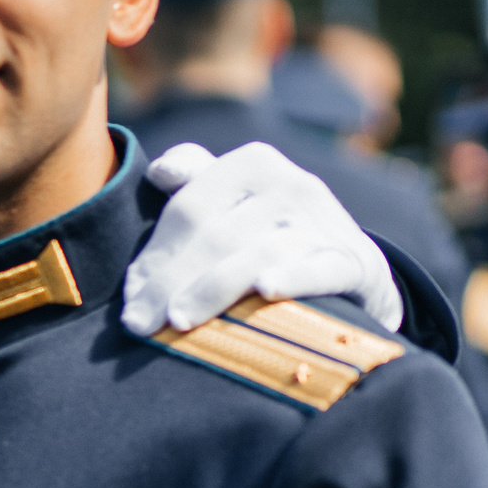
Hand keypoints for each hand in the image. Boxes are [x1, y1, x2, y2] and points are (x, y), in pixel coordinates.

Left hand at [121, 141, 402, 335]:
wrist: (357, 268)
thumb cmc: (274, 234)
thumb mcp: (236, 198)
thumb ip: (195, 181)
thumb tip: (160, 173)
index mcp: (252, 164)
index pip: (187, 209)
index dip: (154, 256)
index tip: (130, 298)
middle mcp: (290, 185)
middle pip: (214, 235)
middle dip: (170, 282)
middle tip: (139, 323)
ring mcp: (325, 222)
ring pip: (255, 254)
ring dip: (212, 289)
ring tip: (177, 321)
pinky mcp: (354, 262)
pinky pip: (320, 269)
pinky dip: (293, 278)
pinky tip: (266, 290)